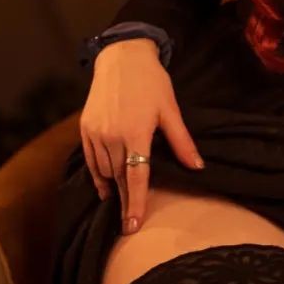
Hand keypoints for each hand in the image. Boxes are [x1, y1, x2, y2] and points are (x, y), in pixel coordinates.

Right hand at [79, 38, 205, 232]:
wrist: (122, 57)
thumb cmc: (151, 82)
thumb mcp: (170, 110)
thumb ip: (181, 142)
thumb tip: (197, 167)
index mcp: (136, 133)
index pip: (136, 177)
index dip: (135, 203)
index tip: (133, 225)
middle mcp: (112, 136)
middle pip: (119, 178)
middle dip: (124, 202)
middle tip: (128, 225)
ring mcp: (96, 133)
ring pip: (104, 170)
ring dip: (113, 187)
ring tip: (121, 203)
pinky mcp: (85, 128)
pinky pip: (90, 160)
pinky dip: (97, 175)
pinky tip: (104, 187)